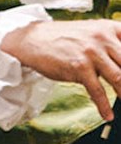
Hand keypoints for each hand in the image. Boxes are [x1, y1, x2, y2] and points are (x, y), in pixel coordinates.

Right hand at [1, 19, 120, 120]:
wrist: (31, 39)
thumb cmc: (64, 39)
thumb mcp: (92, 33)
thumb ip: (114, 44)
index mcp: (110, 28)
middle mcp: (103, 38)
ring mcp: (91, 52)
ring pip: (120, 79)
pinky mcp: (78, 67)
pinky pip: (97, 91)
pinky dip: (104, 106)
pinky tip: (108, 114)